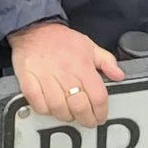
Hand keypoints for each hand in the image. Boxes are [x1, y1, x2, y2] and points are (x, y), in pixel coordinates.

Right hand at [7, 21, 124, 126]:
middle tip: (86, 120)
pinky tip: (49, 106)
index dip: (101, 111)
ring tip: (68, 113)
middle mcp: (65, 71)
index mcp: (82, 65)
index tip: (100, 116)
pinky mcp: (28, 79)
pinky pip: (38, 103)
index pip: (97, 96)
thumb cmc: (61, 39)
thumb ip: (106, 61)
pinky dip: (44, 109)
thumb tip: (119, 75)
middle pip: (79, 106)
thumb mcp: (89, 45)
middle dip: (85, 119)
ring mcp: (45, 76)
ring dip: (65, 116)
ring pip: (58, 108)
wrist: (34, 27)